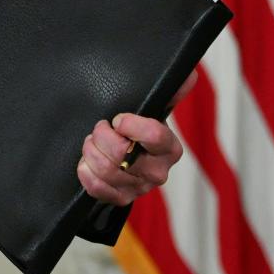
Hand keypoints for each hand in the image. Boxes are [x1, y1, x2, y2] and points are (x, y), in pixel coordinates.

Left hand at [76, 70, 196, 205]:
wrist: (129, 155)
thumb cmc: (140, 127)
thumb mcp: (155, 107)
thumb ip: (170, 91)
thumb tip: (188, 74)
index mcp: (170, 147)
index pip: (154, 135)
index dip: (130, 124)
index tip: (118, 118)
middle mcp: (158, 171)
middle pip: (121, 153)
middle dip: (102, 135)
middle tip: (100, 127)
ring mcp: (139, 188)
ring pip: (106, 169)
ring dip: (91, 150)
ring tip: (91, 141)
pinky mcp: (121, 198)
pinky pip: (97, 189)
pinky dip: (85, 171)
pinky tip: (87, 161)